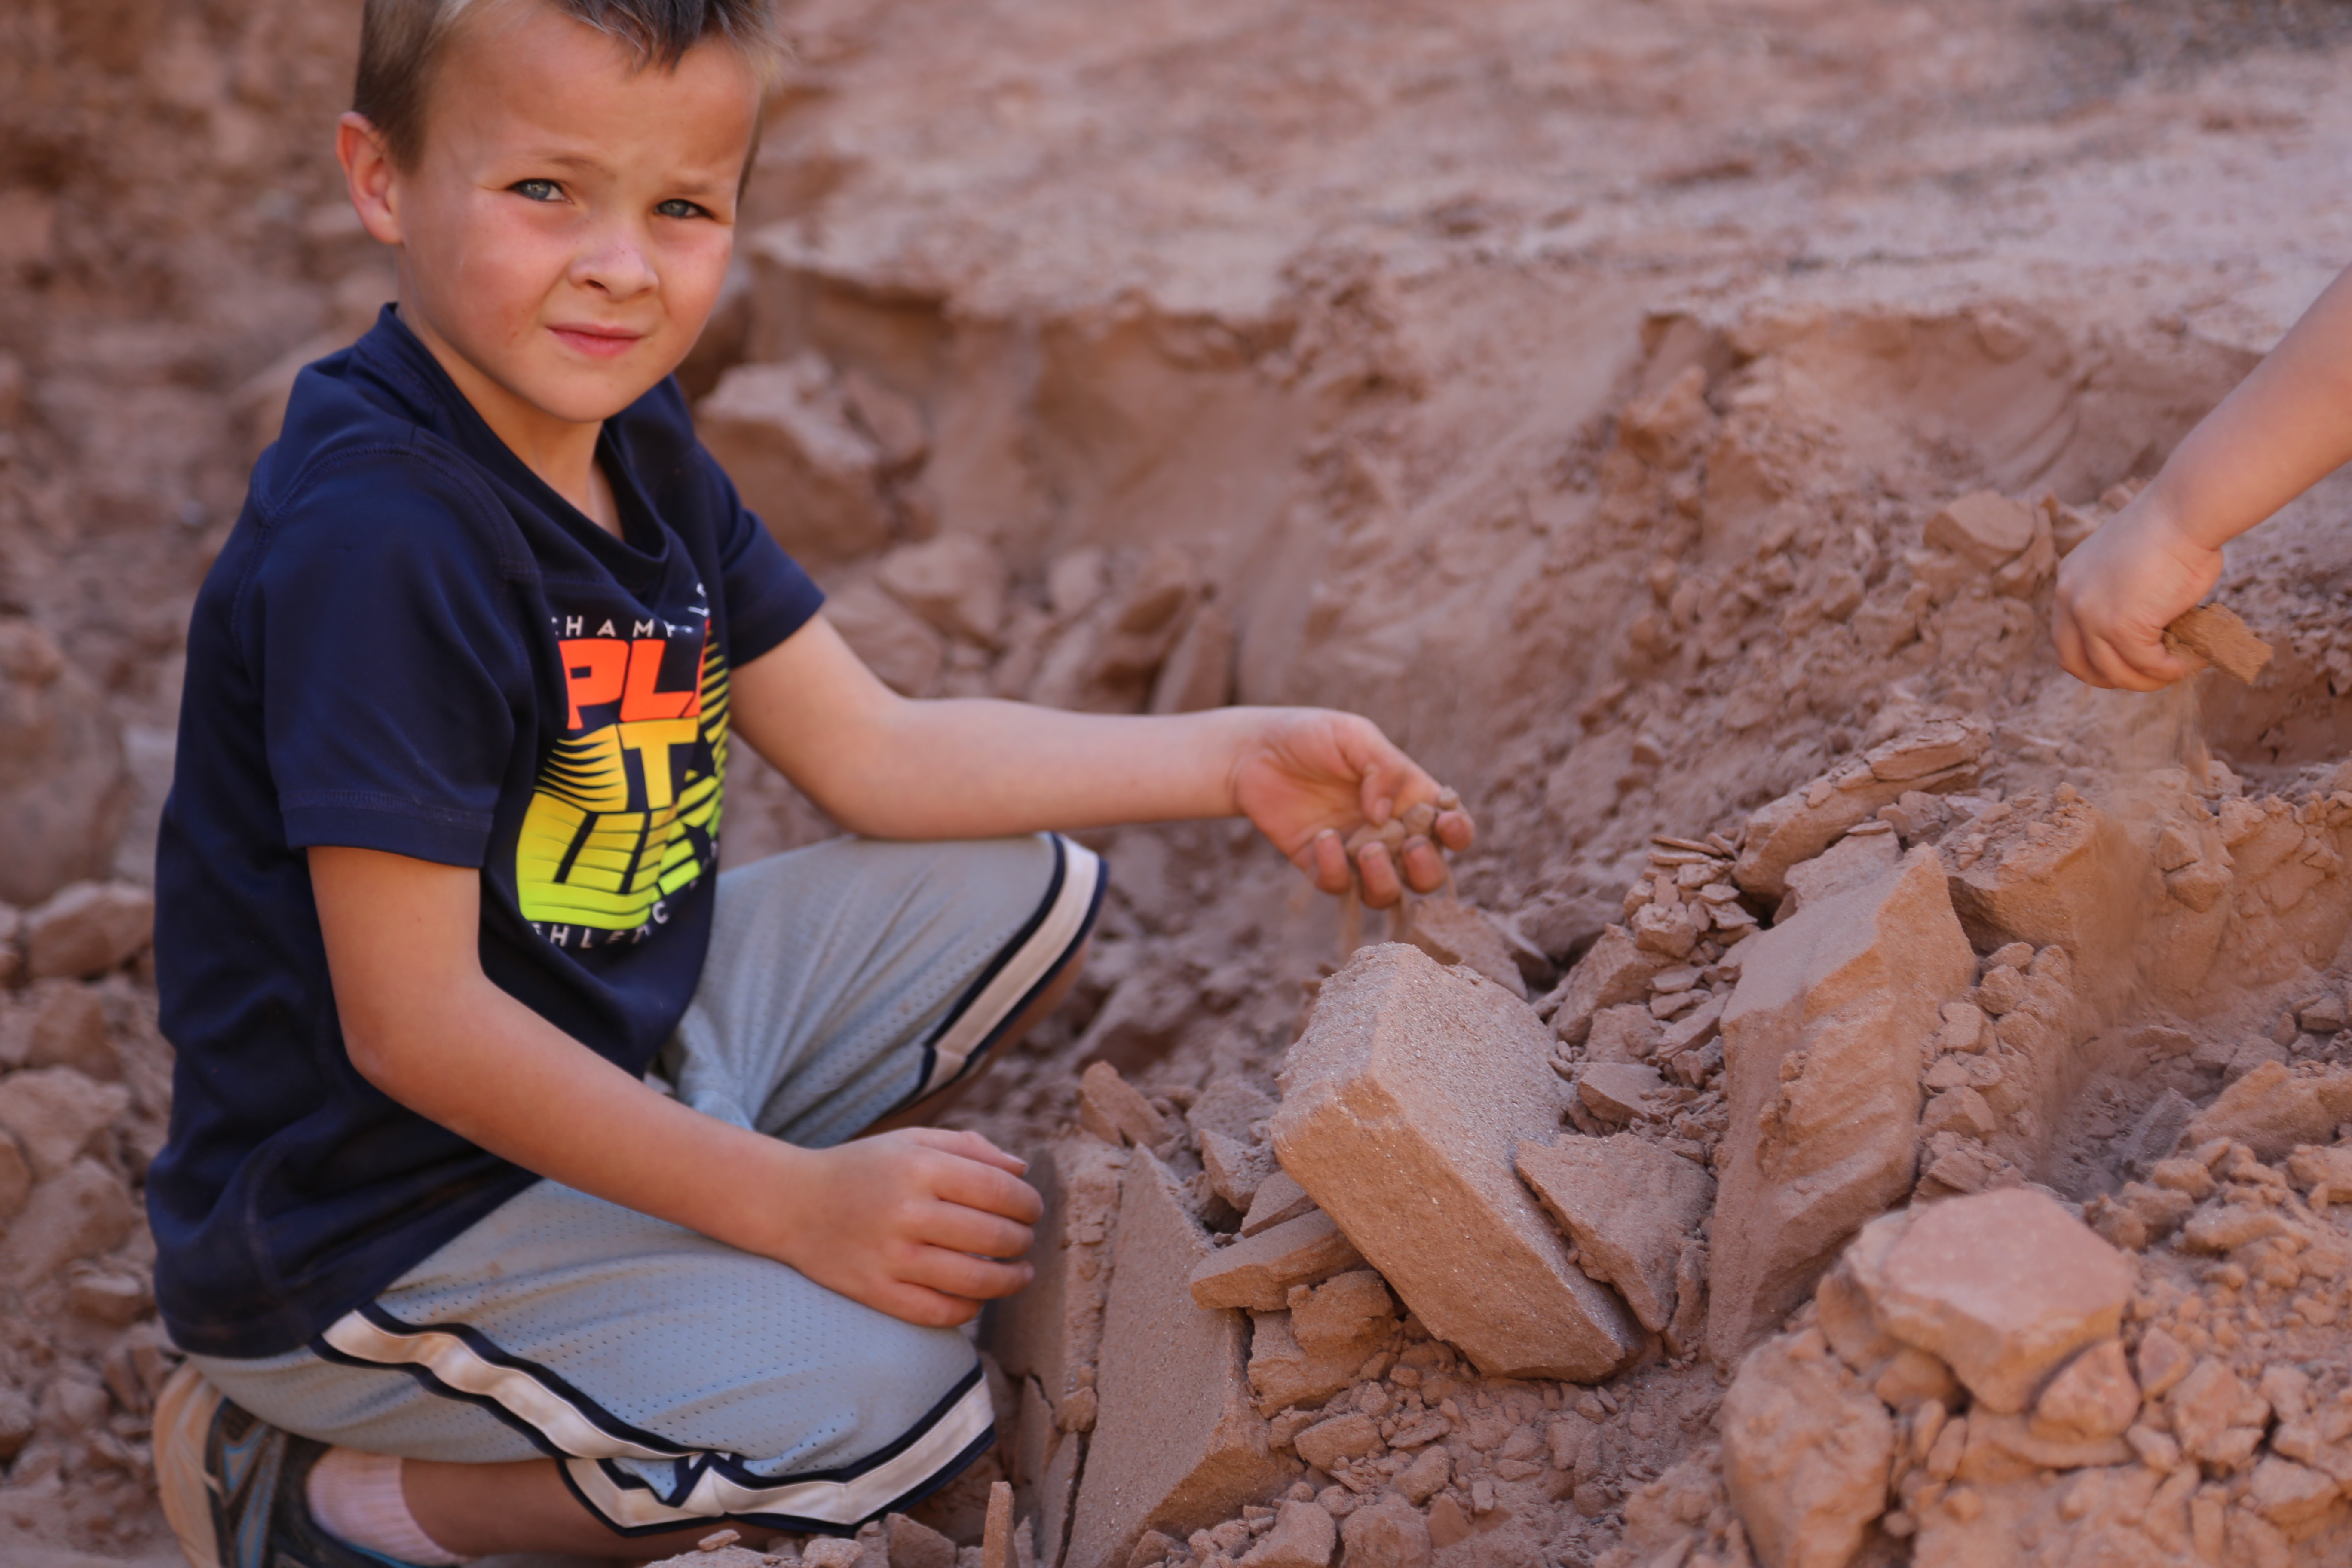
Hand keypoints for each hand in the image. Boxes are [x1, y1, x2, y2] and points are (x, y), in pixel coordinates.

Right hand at [763, 1128, 1040, 1327]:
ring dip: (1010, 1279)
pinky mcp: (876, 1292)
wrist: (793, 1203)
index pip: (1000, 1191)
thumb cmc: (863, 1169)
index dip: (1028, 1203)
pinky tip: (980, 1297)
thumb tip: (1020, 1171)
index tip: (1033, 1209)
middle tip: (1025, 1240)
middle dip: (1022, 1240)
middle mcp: (906, 1211)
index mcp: (919, 1167)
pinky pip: (940, 1312)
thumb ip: (968, 1147)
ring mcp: (890, 1257)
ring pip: (975, 1280)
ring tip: (1020, 1273)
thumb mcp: (912, 1141)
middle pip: (994, 1236)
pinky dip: (970, 1308)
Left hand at [1227, 709, 1475, 907]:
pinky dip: (1335, 870)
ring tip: (1367, 849)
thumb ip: (1383, 769)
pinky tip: (1324, 838)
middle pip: (1427, 873)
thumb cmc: (1311, 736)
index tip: (1447, 825)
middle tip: (1410, 847)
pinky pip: (1338, 886)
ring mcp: (1354, 854)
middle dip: (1427, 868)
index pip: (1450, 826)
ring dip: (1385, 881)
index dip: (1458, 832)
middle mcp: (1388, 832)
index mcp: (1409, 798)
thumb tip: (1388, 815)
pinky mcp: (1320, 867)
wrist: (1253, 751)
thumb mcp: (1354, 736)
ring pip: (1387, 893)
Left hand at [2052, 492, 2223, 691]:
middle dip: (2113, 678)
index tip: (2127, 662)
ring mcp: (2090, 615)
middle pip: (2075, 664)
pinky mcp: (2120, 627)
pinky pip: (2148, 665)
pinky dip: (2174, 669)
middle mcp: (2070, 599)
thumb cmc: (2174, 529)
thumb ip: (2126, 599)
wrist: (2186, 510)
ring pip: (2115, 672)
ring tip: (2182, 666)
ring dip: (2150, 679)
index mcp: (2070, 581)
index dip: (2093, 660)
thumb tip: (2152, 634)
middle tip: (2152, 675)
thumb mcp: (2131, 567)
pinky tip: (2196, 658)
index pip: (2065, 639)